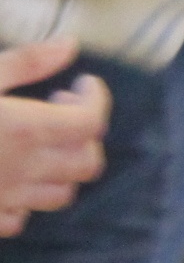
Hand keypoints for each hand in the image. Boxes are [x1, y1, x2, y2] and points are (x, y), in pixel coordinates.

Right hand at [0, 40, 107, 237]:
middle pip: (87, 162)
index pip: (92, 122)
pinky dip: (26, 200)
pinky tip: (10, 178)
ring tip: (39, 145)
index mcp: (25, 130)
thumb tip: (71, 45)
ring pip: (61, 195)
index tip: (80, 84)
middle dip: (85, 136)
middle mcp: (22, 168)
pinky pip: (21, 218)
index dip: (96, 99)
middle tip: (58, 112)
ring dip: (61, 169)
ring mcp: (3, 199)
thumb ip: (27, 62)